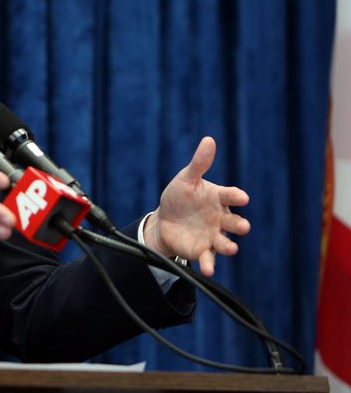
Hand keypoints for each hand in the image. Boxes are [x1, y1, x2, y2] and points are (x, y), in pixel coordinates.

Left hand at [143, 137, 249, 276]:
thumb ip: (199, 163)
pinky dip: (209, 264)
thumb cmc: (179, 197)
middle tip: (243, 227)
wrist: (165, 221)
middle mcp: (220, 218)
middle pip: (233, 222)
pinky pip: (208, 258)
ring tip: (230, 248)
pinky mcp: (203, 250)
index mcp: (218, 198)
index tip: (242, 198)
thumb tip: (209, 140)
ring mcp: (213, 236)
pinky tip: (208, 268)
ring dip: (228, 246)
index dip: (236, 197)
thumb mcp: (186, 179)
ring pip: (225, 242)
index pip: (230, 196)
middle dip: (238, 225)